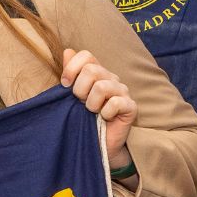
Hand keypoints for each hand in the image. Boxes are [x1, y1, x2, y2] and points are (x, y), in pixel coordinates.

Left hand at [61, 49, 135, 169]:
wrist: (98, 145)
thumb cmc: (83, 119)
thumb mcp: (72, 95)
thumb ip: (70, 73)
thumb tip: (67, 51)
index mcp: (96, 72)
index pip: (86, 55)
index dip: (71, 68)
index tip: (65, 85)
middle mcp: (111, 78)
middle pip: (91, 70)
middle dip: (79, 89)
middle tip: (80, 103)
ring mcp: (123, 91)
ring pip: (102, 86)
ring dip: (91, 103)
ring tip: (92, 112)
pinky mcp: (131, 106)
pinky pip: (115, 103)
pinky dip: (105, 113)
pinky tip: (105, 118)